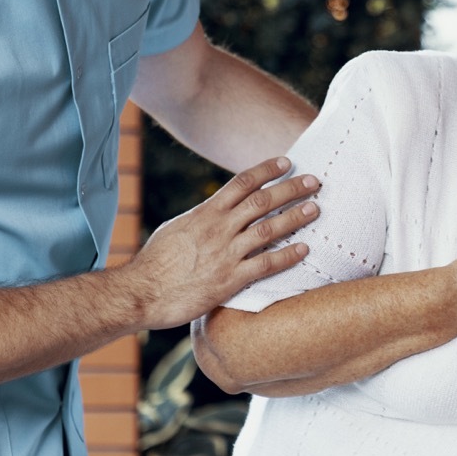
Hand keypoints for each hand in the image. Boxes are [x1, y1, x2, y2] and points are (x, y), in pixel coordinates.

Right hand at [121, 157, 318, 329]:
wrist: (141, 293)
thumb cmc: (156, 262)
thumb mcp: (178, 228)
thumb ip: (202, 218)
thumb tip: (217, 210)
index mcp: (205, 213)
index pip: (242, 183)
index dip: (267, 170)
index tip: (287, 162)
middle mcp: (219, 228)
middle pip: (262, 201)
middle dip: (290, 188)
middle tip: (314, 181)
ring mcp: (225, 253)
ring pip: (268, 229)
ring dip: (295, 217)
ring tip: (315, 209)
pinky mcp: (229, 280)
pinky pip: (265, 264)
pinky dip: (287, 255)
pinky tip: (304, 249)